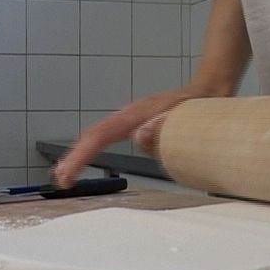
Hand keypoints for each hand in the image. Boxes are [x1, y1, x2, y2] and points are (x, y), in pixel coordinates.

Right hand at [51, 88, 205, 188]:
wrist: (209, 90)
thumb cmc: (198, 107)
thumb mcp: (187, 119)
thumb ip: (164, 128)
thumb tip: (138, 137)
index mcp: (136, 115)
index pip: (101, 136)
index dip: (82, 156)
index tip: (68, 175)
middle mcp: (129, 115)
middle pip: (93, 134)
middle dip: (74, 157)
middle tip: (60, 180)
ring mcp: (131, 117)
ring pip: (98, 134)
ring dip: (80, 153)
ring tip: (65, 175)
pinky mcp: (136, 122)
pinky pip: (108, 136)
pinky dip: (93, 148)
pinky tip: (85, 158)